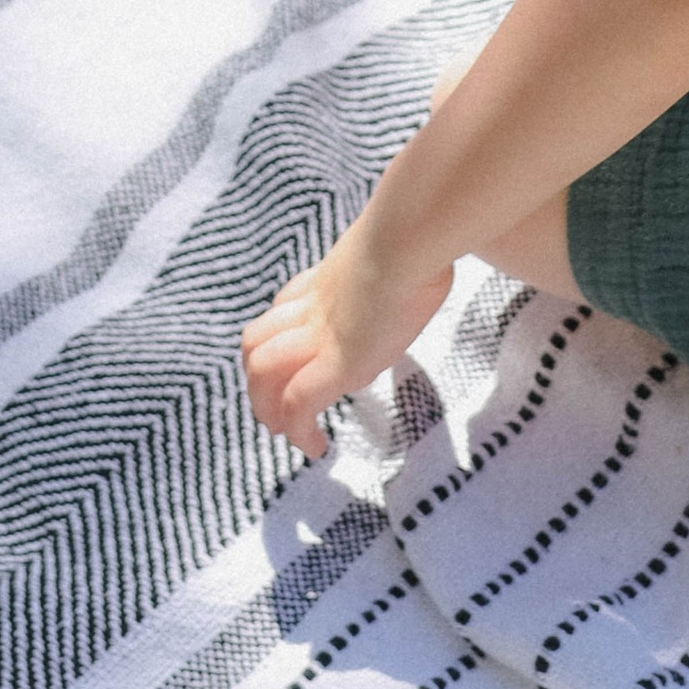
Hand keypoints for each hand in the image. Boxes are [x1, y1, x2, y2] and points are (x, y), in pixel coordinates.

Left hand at [241, 199, 452, 462]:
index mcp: (326, 281)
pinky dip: (299, 431)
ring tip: (289, 433)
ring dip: (267, 407)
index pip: (283, 309)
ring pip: (260, 372)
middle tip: (276, 410)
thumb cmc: (419, 240)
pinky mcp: (337, 363)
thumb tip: (433, 263)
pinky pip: (299, 404)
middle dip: (257, 381)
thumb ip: (404, 263)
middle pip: (255, 343)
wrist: (408, 241)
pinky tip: (315, 447)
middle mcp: (311, 310)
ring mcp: (319, 337)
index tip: (297, 357)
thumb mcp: (407, 251)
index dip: (279, 338)